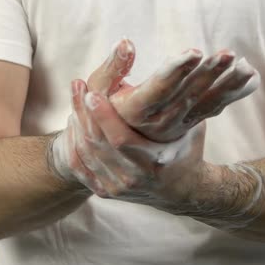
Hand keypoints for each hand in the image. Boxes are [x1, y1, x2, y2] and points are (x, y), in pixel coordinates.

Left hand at [68, 79, 207, 207]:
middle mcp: (133, 178)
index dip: (104, 116)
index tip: (92, 93)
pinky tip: (73, 121)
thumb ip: (178, 107)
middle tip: (78, 86)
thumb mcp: (190, 129)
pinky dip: (73, 143)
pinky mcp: (107, 192)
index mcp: (154, 163)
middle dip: (84, 112)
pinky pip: (80, 167)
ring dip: (76, 123)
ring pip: (86, 153)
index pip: (121, 140)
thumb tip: (168, 73)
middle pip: (98, 144)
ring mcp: (118, 188)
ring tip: (76, 97)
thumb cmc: (187, 150)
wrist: (183, 190)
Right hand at [87, 39, 260, 141]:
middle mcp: (160, 122)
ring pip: (207, 103)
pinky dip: (233, 93)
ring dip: (228, 85)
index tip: (194, 53)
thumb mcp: (98, 92)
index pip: (158, 90)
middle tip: (228, 54)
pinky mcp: (190, 123)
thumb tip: (127, 42)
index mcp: (136, 112)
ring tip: (247, 66)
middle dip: (210, 74)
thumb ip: (111, 69)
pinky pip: (214, 108)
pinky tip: (252, 78)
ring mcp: (178, 124)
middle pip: (189, 96)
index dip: (176, 72)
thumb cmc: (104, 113)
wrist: (119, 152)